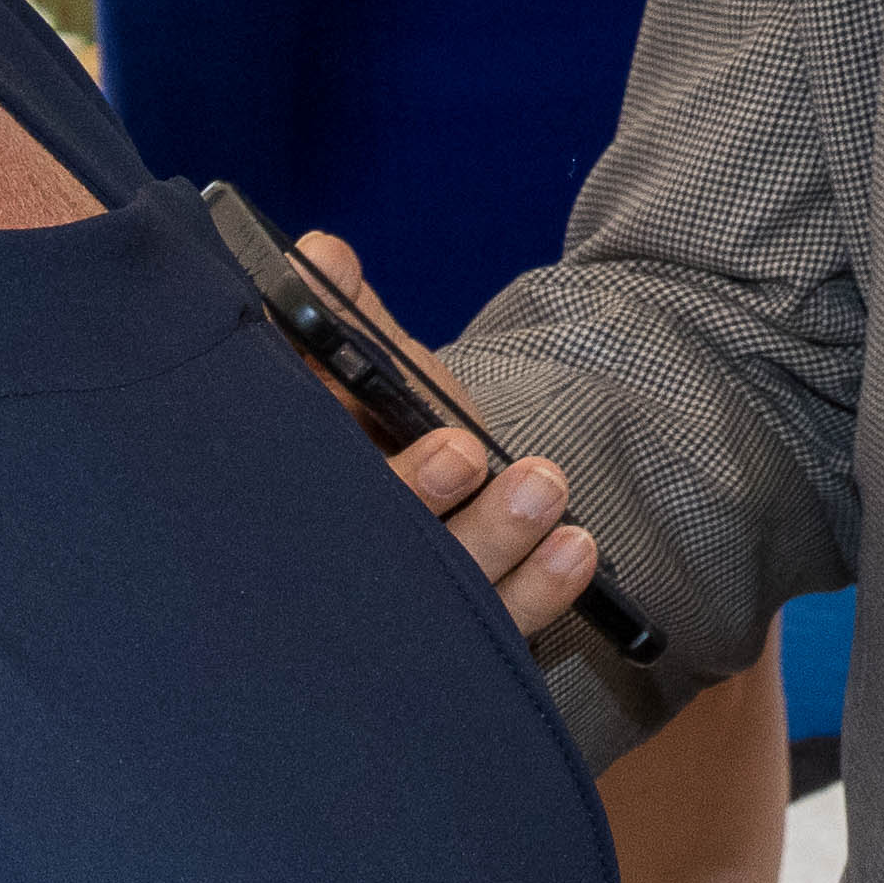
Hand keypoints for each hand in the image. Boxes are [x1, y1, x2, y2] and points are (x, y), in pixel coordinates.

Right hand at [309, 228, 604, 646]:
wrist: (434, 477)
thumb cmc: (377, 417)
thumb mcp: (362, 362)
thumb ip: (344, 314)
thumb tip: (321, 255)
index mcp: (309, 496)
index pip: (317, 503)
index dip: (378, 478)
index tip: (442, 446)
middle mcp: (351, 562)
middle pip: (381, 562)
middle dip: (428, 511)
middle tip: (467, 458)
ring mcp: (412, 604)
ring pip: (446, 594)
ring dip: (495, 538)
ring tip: (542, 486)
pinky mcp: (468, 626)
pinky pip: (501, 619)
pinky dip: (540, 588)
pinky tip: (574, 548)